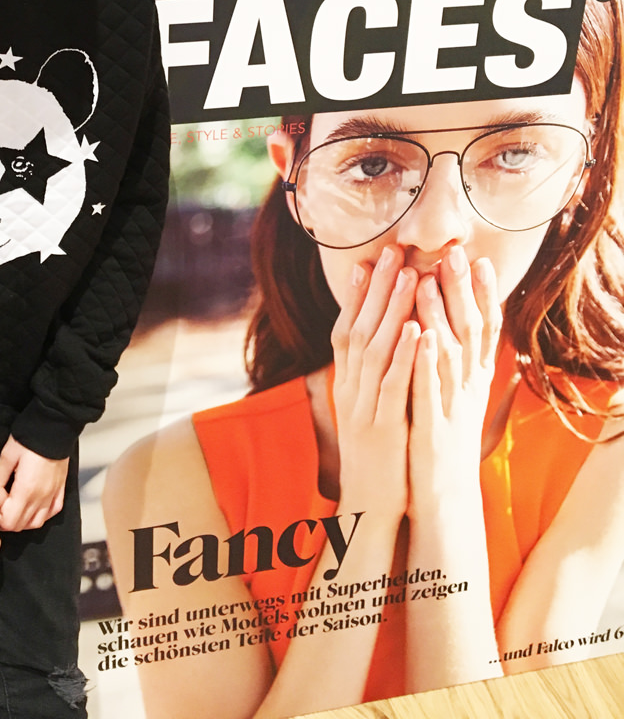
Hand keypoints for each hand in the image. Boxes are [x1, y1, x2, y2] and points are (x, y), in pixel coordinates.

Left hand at [0, 435, 68, 531]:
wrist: (55, 425)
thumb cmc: (31, 437)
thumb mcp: (8, 455)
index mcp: (26, 489)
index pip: (9, 521)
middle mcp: (41, 496)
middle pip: (21, 525)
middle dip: (5, 522)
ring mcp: (52, 493)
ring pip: (36, 522)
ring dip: (22, 522)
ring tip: (12, 511)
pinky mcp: (60, 488)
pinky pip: (52, 511)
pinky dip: (41, 515)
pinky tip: (33, 508)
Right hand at [331, 244, 419, 520]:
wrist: (369, 508)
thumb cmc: (377, 455)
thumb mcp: (366, 409)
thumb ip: (368, 376)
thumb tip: (377, 342)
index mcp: (345, 384)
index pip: (346, 329)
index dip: (356, 295)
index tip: (369, 260)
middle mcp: (349, 390)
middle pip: (359, 329)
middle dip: (376, 289)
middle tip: (391, 252)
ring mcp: (363, 408)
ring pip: (375, 350)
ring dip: (391, 310)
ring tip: (408, 276)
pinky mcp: (382, 427)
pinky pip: (393, 386)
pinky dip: (402, 356)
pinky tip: (415, 330)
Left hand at [408, 248, 501, 514]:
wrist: (444, 497)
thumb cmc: (445, 436)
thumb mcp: (456, 393)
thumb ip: (457, 358)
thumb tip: (456, 318)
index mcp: (473, 379)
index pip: (484, 329)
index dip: (484, 294)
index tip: (480, 258)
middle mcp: (468, 389)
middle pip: (470, 333)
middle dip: (461, 291)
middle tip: (455, 253)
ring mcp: (451, 408)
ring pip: (447, 355)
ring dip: (437, 317)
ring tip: (425, 281)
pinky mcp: (432, 429)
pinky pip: (428, 391)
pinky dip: (425, 363)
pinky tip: (419, 336)